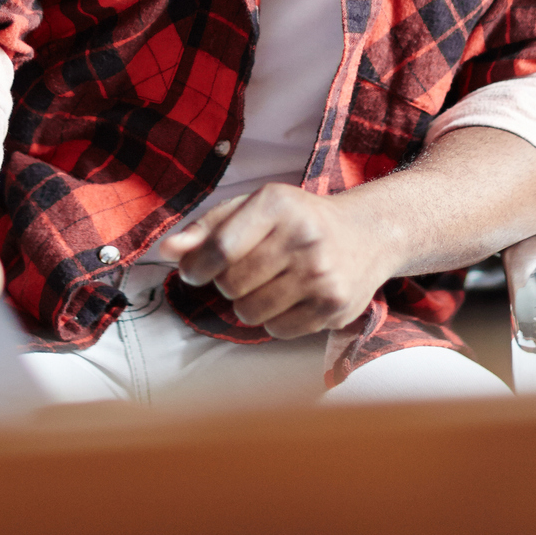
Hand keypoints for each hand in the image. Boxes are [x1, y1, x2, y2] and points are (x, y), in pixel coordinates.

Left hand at [153, 185, 396, 337]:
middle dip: (227, 282)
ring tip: (270, 284)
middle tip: (247, 270)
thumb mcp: (254, 209)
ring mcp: (322, 274)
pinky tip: (292, 298)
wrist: (368, 233)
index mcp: (278, 203)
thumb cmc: (298, 220)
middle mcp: (303, 236)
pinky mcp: (334, 307)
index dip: (196, 267)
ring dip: (248, 304)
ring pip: (249, 313)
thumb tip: (167, 251)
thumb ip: (207, 228)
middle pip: (230, 284)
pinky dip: (274, 321)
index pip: (220, 248)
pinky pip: (276, 331)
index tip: (193, 271)